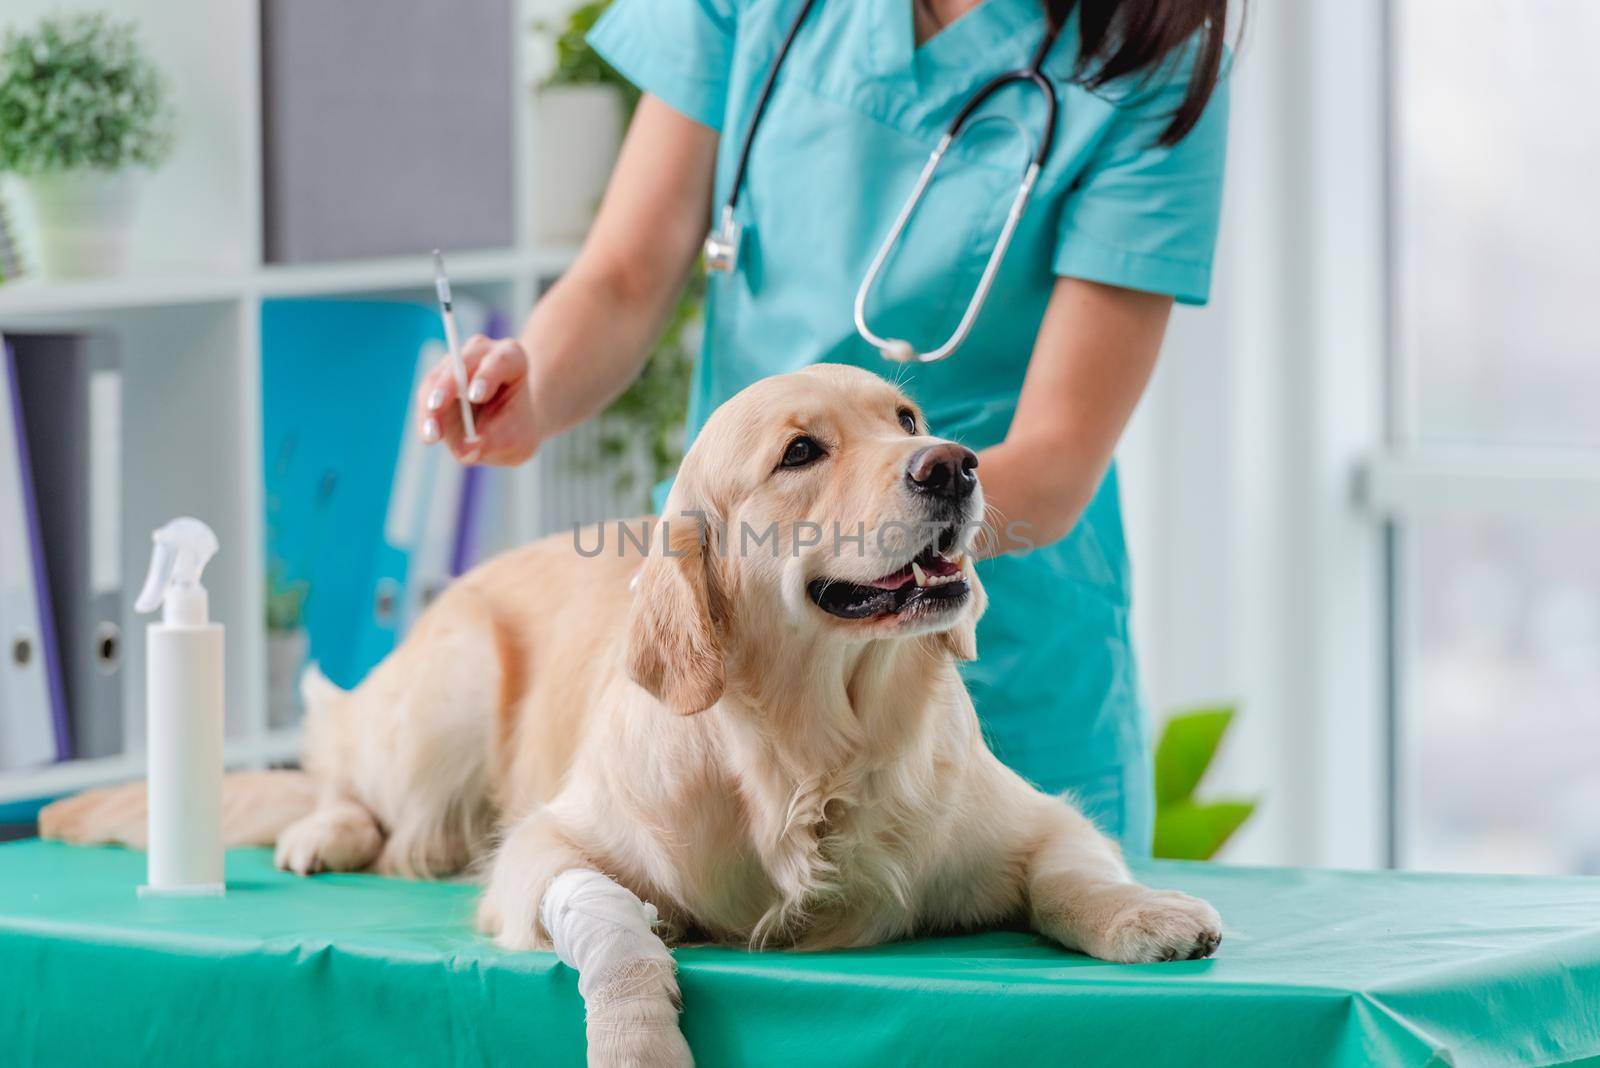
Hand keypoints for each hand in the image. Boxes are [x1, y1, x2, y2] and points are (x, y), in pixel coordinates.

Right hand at [418, 335, 540, 465]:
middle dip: (447, 386)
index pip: (500, 361)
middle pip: (462, 364)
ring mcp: (457, 362)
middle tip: (436, 407)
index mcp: (513, 359)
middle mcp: (484, 353)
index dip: (486, 376)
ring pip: (438, 379)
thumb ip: (495, 442)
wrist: (505, 428)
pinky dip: (427, 417)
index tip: (476, 396)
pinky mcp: (438, 378)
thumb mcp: (515, 439)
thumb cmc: (514, 429)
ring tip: (432, 434)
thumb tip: (466, 451)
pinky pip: (427, 396)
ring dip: (430, 406)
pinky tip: (429, 436)